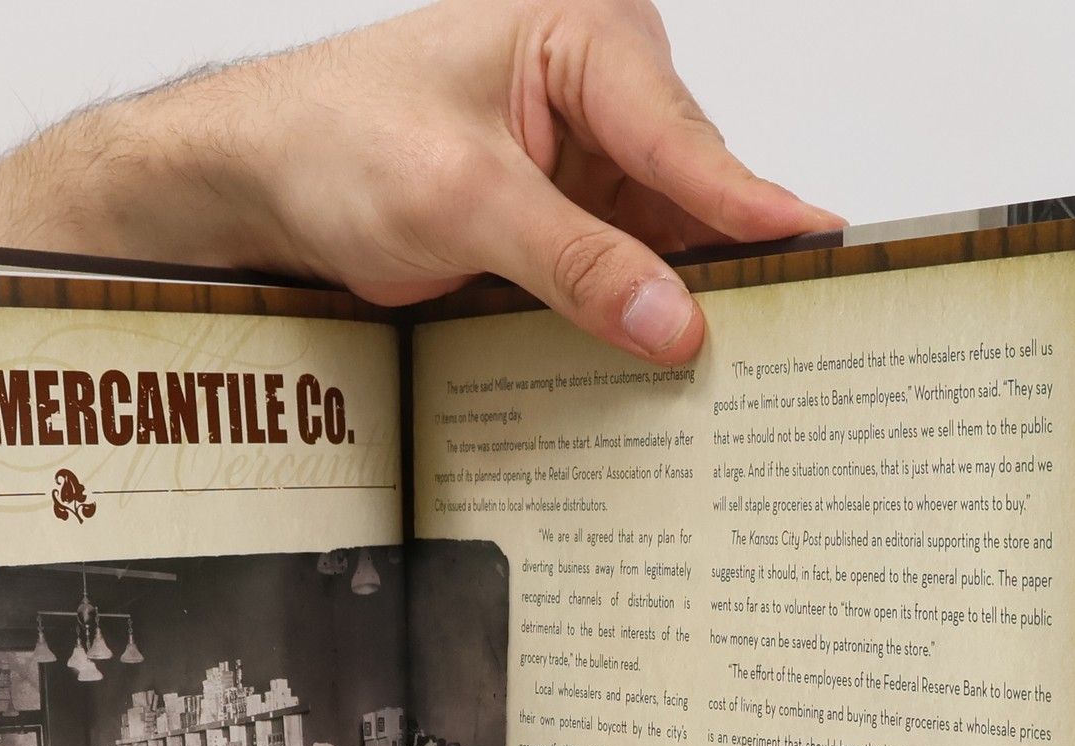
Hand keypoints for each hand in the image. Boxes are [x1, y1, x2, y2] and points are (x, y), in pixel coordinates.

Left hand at [0, 0, 837, 364]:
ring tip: (725, 380)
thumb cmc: (333, 142)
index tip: (821, 259)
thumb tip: (673, 320)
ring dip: (670, 310)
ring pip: (658, 247)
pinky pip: (613, 276)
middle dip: (715, 273)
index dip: (752, 212)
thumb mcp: (459, 203)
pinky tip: (650, 371)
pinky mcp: (553, 220)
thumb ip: (574, 260)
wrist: (253, 183)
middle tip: (770, 351)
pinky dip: (624, 323)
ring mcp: (579, 161)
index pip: (689, 140)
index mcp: (586, 36)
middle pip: (688, 197)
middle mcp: (597, 91)